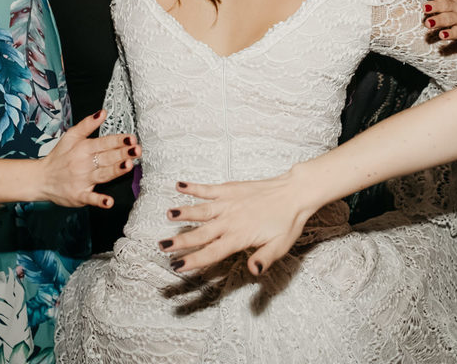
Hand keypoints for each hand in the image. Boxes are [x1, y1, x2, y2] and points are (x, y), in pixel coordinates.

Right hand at [39, 109, 141, 206]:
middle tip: (137, 149)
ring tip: (128, 165)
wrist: (41, 178)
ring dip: (115, 171)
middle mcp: (84, 164)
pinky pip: (90, 198)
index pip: (104, 143)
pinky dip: (99, 201)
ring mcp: (82, 180)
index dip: (119, 140)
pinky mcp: (79, 195)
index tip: (132, 138)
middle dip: (123, 153)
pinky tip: (109, 202)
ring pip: (102, 174)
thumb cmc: (59, 156)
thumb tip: (102, 112)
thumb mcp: (71, 136)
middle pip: (107, 158)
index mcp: (84, 148)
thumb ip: (88, 124)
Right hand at [157, 173, 316, 274]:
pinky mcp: (230, 189)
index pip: (212, 252)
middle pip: (201, 233)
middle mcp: (230, 220)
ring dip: (183, 212)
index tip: (177, 265)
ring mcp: (229, 203)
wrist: (295, 192)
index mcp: (240, 236)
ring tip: (167, 215)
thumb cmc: (288, 222)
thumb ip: (264, 259)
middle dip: (180, 241)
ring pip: (201, 210)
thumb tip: (253, 271)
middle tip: (162, 246)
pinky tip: (179, 185)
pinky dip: (193, 187)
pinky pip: (208, 189)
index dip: (194, 260)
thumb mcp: (280, 246)